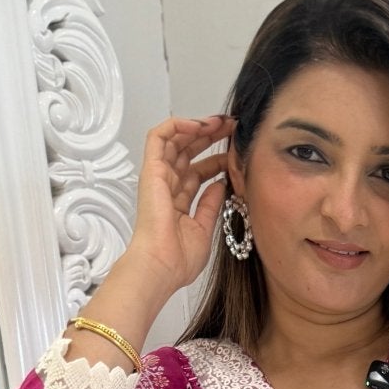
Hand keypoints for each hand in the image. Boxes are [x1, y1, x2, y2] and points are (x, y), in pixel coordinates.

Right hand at [125, 114, 233, 298]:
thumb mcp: (205, 229)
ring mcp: (159, 177)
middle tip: (232, 127)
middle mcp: (168, 186)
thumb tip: (220, 183)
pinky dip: (177, 125)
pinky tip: (200, 124)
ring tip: (221, 121)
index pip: (199, 171)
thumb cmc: (179, 259)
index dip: (217, 158)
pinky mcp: (151, 170)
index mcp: (179, 202)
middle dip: (211, 136)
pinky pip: (159, 137)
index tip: (237, 151)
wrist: (161, 266)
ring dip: (198, 127)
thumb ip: (211, 204)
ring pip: (176, 140)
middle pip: (189, 152)